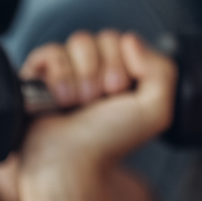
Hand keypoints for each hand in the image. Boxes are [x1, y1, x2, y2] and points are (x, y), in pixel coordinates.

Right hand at [17, 30, 176, 180]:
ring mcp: (66, 70)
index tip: (120, 93)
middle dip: (106, 69)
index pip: (127, 41)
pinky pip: (52, 51)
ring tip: (79, 103)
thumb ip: (162, 69)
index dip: (127, 63)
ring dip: (83, 75)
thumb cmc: (108, 142)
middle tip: (100, 100)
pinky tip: (59, 100)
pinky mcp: (39, 74)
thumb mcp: (155, 110)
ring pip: (80, 41)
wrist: (70, 162)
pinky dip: (59, 75)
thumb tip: (131, 39)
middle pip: (105, 38)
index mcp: (122, 76)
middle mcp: (95, 71)